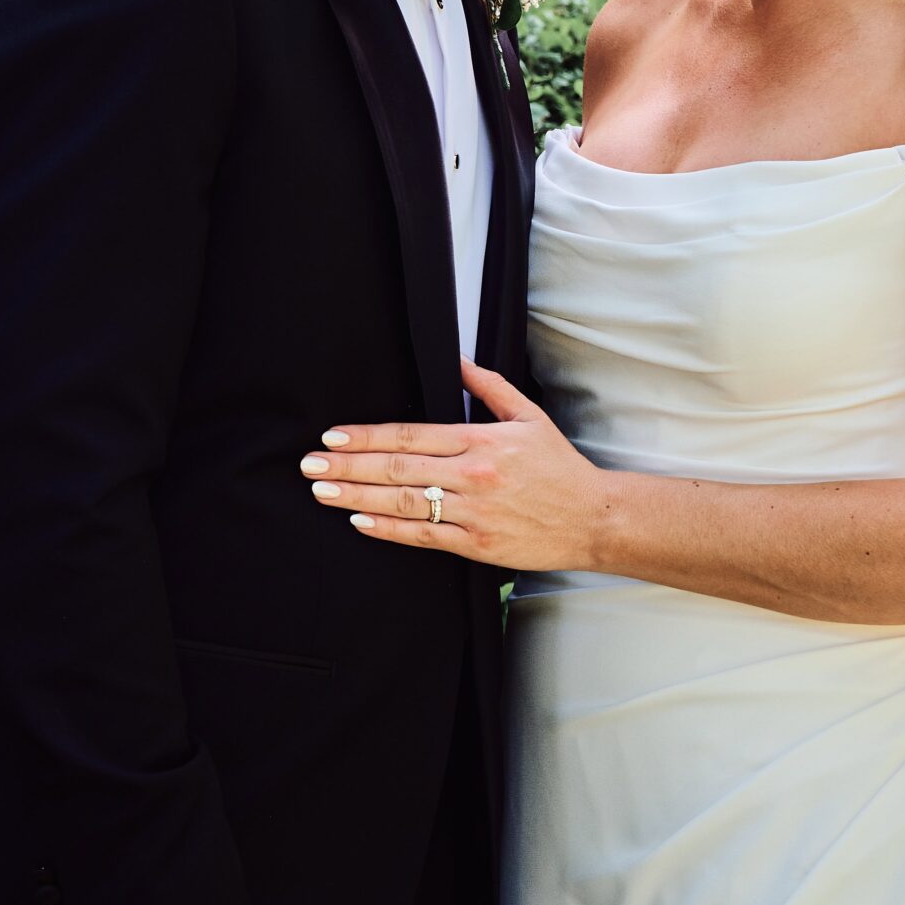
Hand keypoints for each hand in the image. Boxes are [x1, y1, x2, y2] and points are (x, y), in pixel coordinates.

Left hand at [301, 358, 604, 572]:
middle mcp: (474, 474)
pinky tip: (360, 521)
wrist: (593, 518)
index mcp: (482, 439)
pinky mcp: (478, 544)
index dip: (367, 435)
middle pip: (397, 468)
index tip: (334, 435)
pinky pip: (424, 536)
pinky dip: (388, 529)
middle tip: (310, 463)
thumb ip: (488, 386)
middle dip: (347, 465)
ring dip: (356, 496)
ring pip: (403, 502)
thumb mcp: (528, 416)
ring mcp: (474, 512)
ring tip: (323, 490)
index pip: (410, 435)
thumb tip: (457, 360)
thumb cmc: (560, 468)